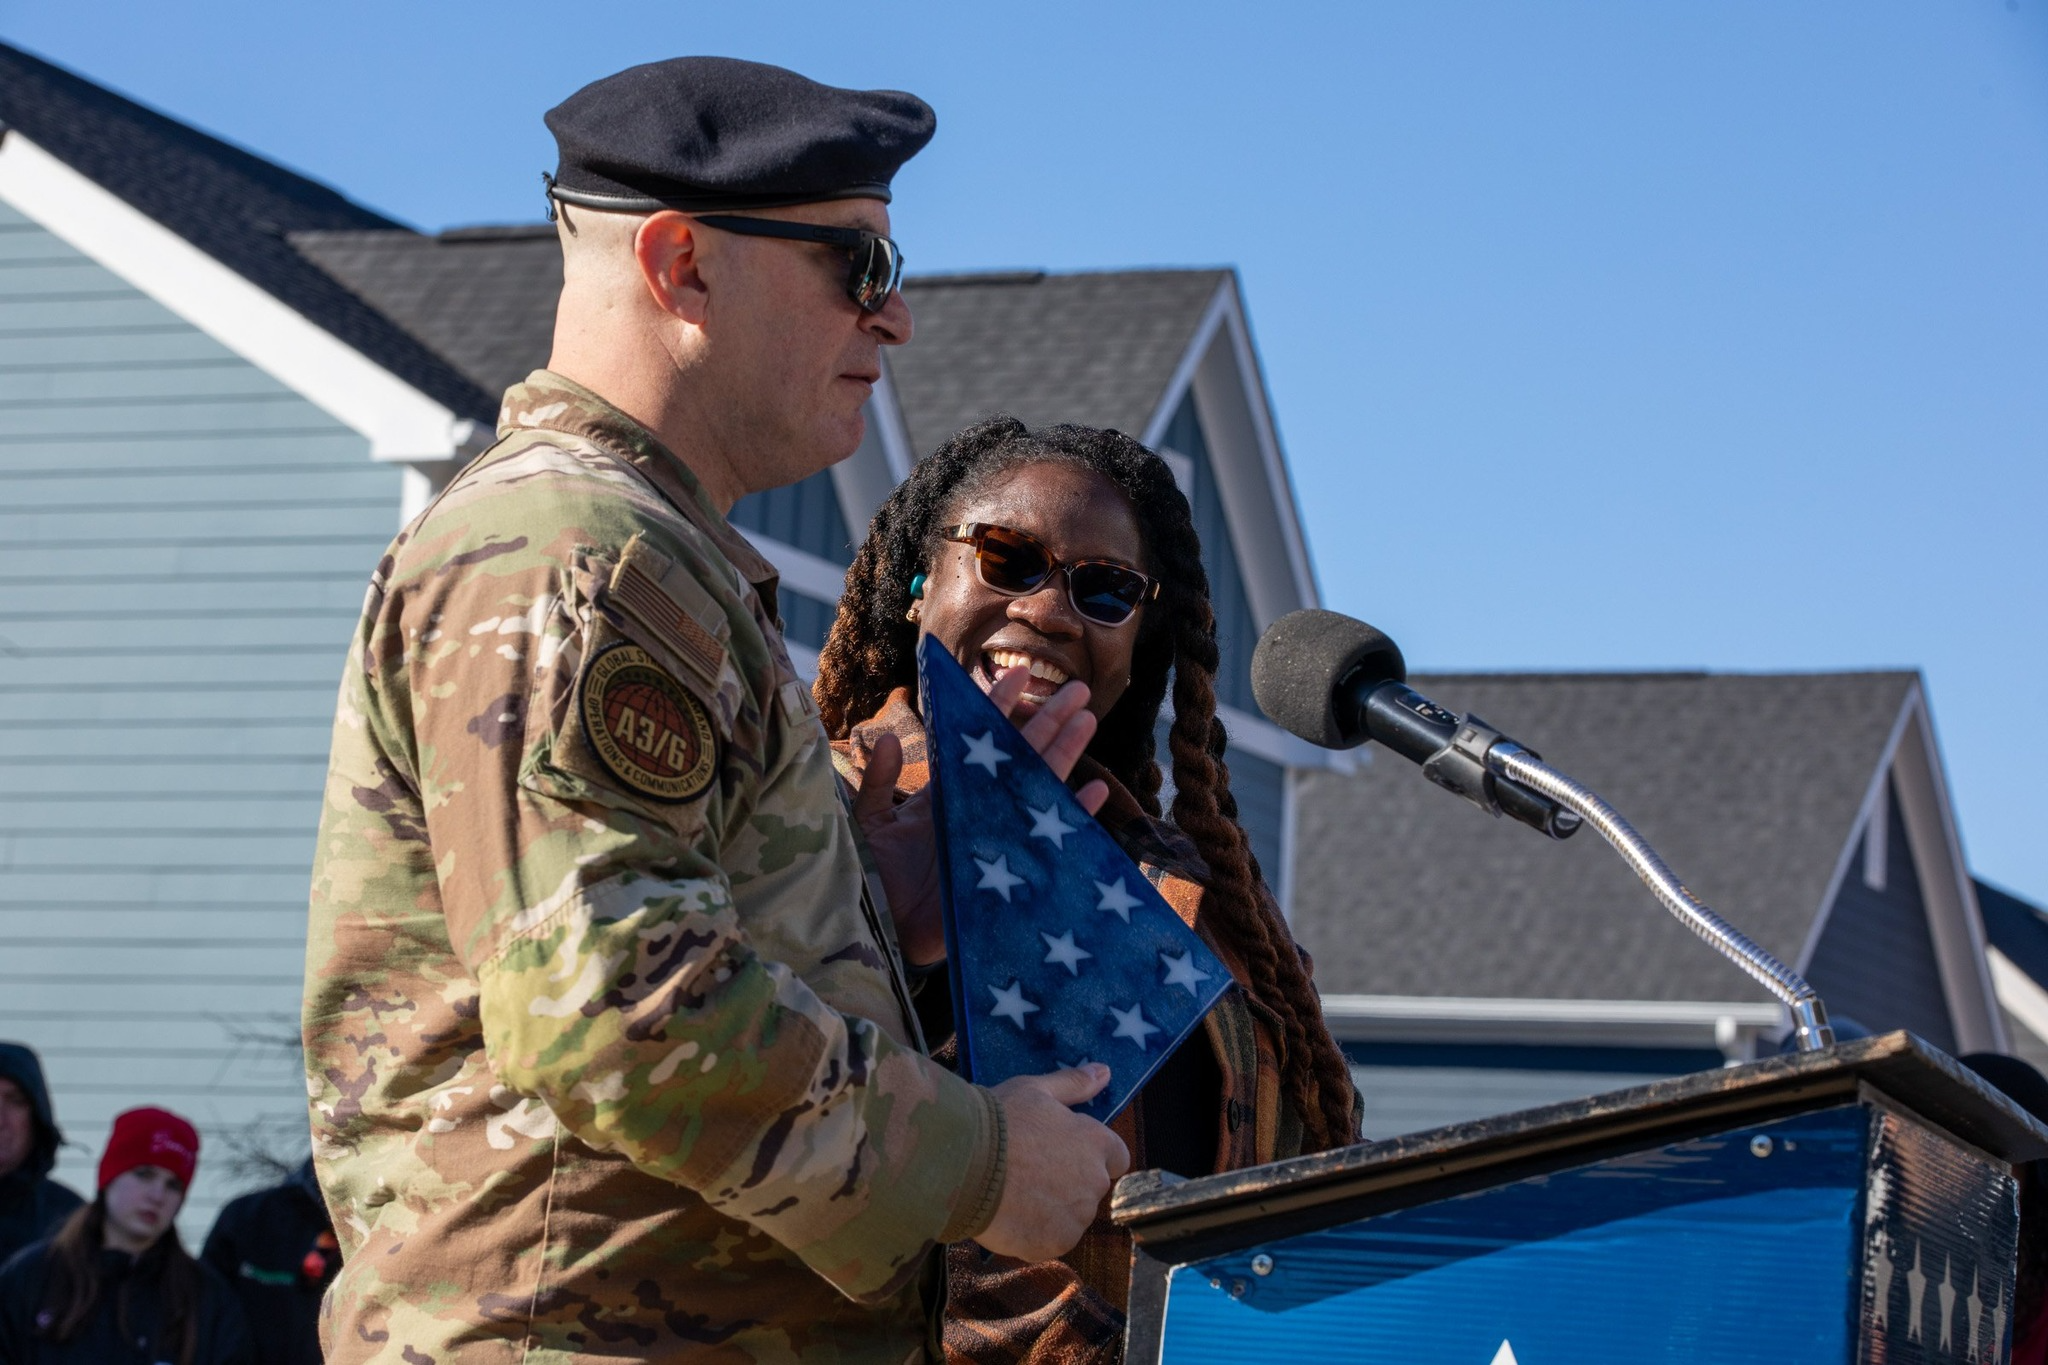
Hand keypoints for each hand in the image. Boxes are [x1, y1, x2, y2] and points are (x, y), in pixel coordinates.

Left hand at [852, 668, 1108, 964]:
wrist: (877, 928)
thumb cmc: (871, 877)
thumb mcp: (867, 823)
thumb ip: (876, 782)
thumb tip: (885, 738)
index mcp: (947, 795)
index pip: (978, 744)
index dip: (996, 710)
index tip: (1015, 678)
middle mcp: (978, 810)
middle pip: (1020, 758)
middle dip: (1048, 722)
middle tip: (1078, 690)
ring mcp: (997, 836)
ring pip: (1038, 787)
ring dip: (1065, 753)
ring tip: (1088, 719)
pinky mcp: (1009, 869)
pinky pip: (1047, 839)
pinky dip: (1073, 818)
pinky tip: (1093, 793)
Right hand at [977, 1064, 1129, 1260]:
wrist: (962, 1163)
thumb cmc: (1000, 1120)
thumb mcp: (1036, 1090)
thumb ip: (1075, 1084)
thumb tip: (1106, 1071)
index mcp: (1096, 1142)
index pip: (1116, 1157)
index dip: (1090, 1155)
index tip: (1062, 1152)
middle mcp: (1094, 1182)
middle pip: (1090, 1188)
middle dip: (1068, 1182)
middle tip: (1028, 1170)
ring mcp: (1076, 1217)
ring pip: (1071, 1216)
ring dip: (1052, 1208)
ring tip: (1015, 1193)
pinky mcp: (1054, 1244)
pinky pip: (1051, 1239)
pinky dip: (1035, 1232)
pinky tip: (1009, 1215)